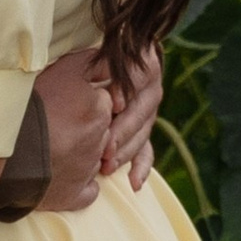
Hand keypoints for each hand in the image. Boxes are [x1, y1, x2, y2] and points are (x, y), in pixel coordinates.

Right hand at [33, 47, 111, 209]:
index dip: (84, 98)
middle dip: (85, 125)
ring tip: (52, 145)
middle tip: (57, 122)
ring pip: (94, 157)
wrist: (3, 152)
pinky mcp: (77, 195)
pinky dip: (78, 183)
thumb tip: (109, 61)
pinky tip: (61, 173)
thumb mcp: (62, 71)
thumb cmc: (29, 106)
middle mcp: (101, 139)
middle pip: (101, 128)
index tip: (65, 101)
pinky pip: (88, 188)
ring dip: (81, 152)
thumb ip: (91, 63)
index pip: (104, 99)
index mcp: (99, 108)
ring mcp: (90, 169)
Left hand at [100, 45, 162, 192]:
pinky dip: (140, 168)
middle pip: (140, 113)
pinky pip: (146, 152)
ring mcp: (149, 113)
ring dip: (125, 152)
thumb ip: (100, 63)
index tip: (112, 103)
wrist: (100, 70)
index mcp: (144, 65)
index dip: (126, 90)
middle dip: (122, 131)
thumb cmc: (90, 64)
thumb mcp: (92, 57)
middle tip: (104, 145)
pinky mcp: (143, 133)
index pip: (139, 78)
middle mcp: (151, 89)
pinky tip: (134, 183)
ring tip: (106, 165)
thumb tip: (103, 85)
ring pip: (142, 135)